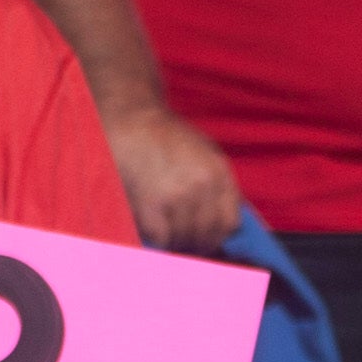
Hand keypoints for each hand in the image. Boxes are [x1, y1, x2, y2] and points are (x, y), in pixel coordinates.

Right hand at [100, 100, 244, 254]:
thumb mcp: (204, 152)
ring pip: (184, 239)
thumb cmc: (165, 137)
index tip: (204, 239)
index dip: (216, 236)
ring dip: (173, 241)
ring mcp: (178, 195)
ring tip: (163, 231)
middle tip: (180, 240)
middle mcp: (203, 185)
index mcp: (218, 173)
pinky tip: (151, 228)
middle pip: (207, 235)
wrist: (132, 118)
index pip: (230, 223)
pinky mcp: (151, 203)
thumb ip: (218, 184)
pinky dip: (157, 240)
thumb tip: (227, 225)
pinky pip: (162, 238)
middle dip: (193, 243)